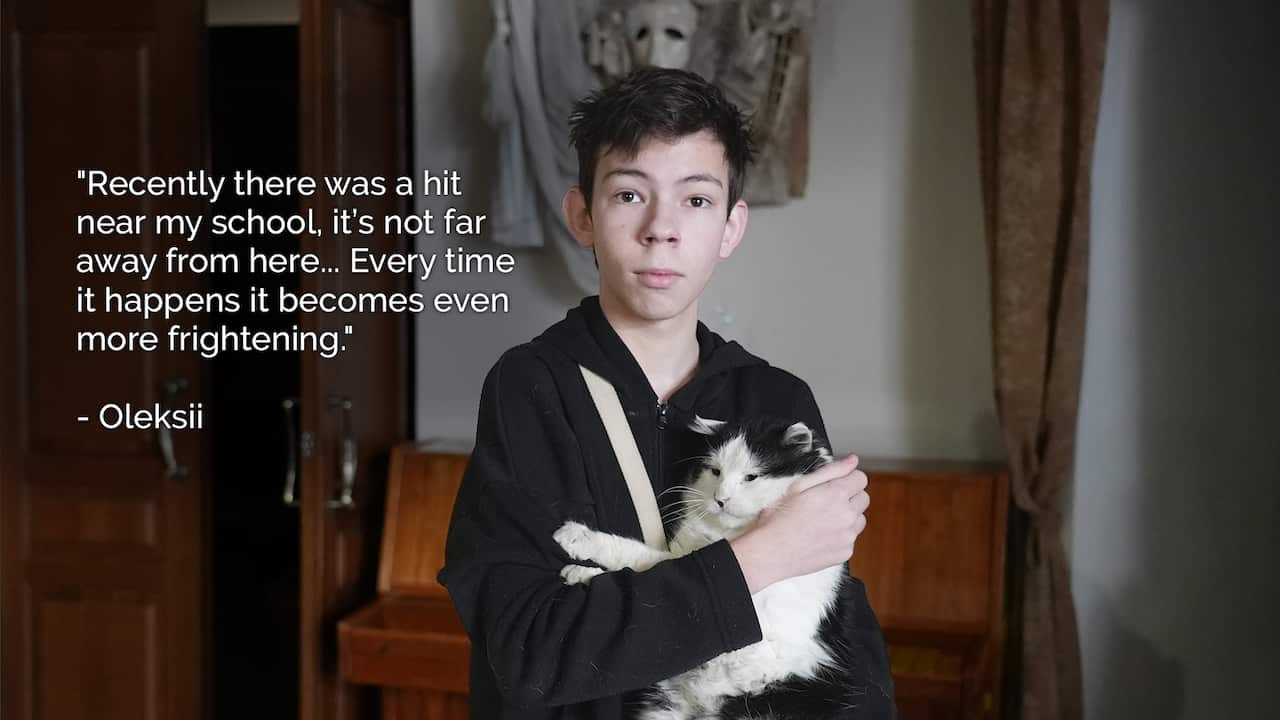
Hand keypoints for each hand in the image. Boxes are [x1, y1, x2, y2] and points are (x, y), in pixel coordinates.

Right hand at [730, 453, 869, 592]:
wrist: (771, 552)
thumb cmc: (779, 518)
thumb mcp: (798, 486)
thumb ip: (831, 470)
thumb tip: (853, 460)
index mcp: (836, 494)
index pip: (860, 479)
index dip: (847, 479)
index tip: (833, 485)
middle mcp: (847, 515)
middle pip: (863, 498)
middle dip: (849, 497)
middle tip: (825, 503)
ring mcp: (848, 536)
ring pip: (859, 519)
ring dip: (847, 517)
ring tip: (822, 521)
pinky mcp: (845, 552)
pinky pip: (851, 538)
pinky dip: (840, 536)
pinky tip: (820, 536)